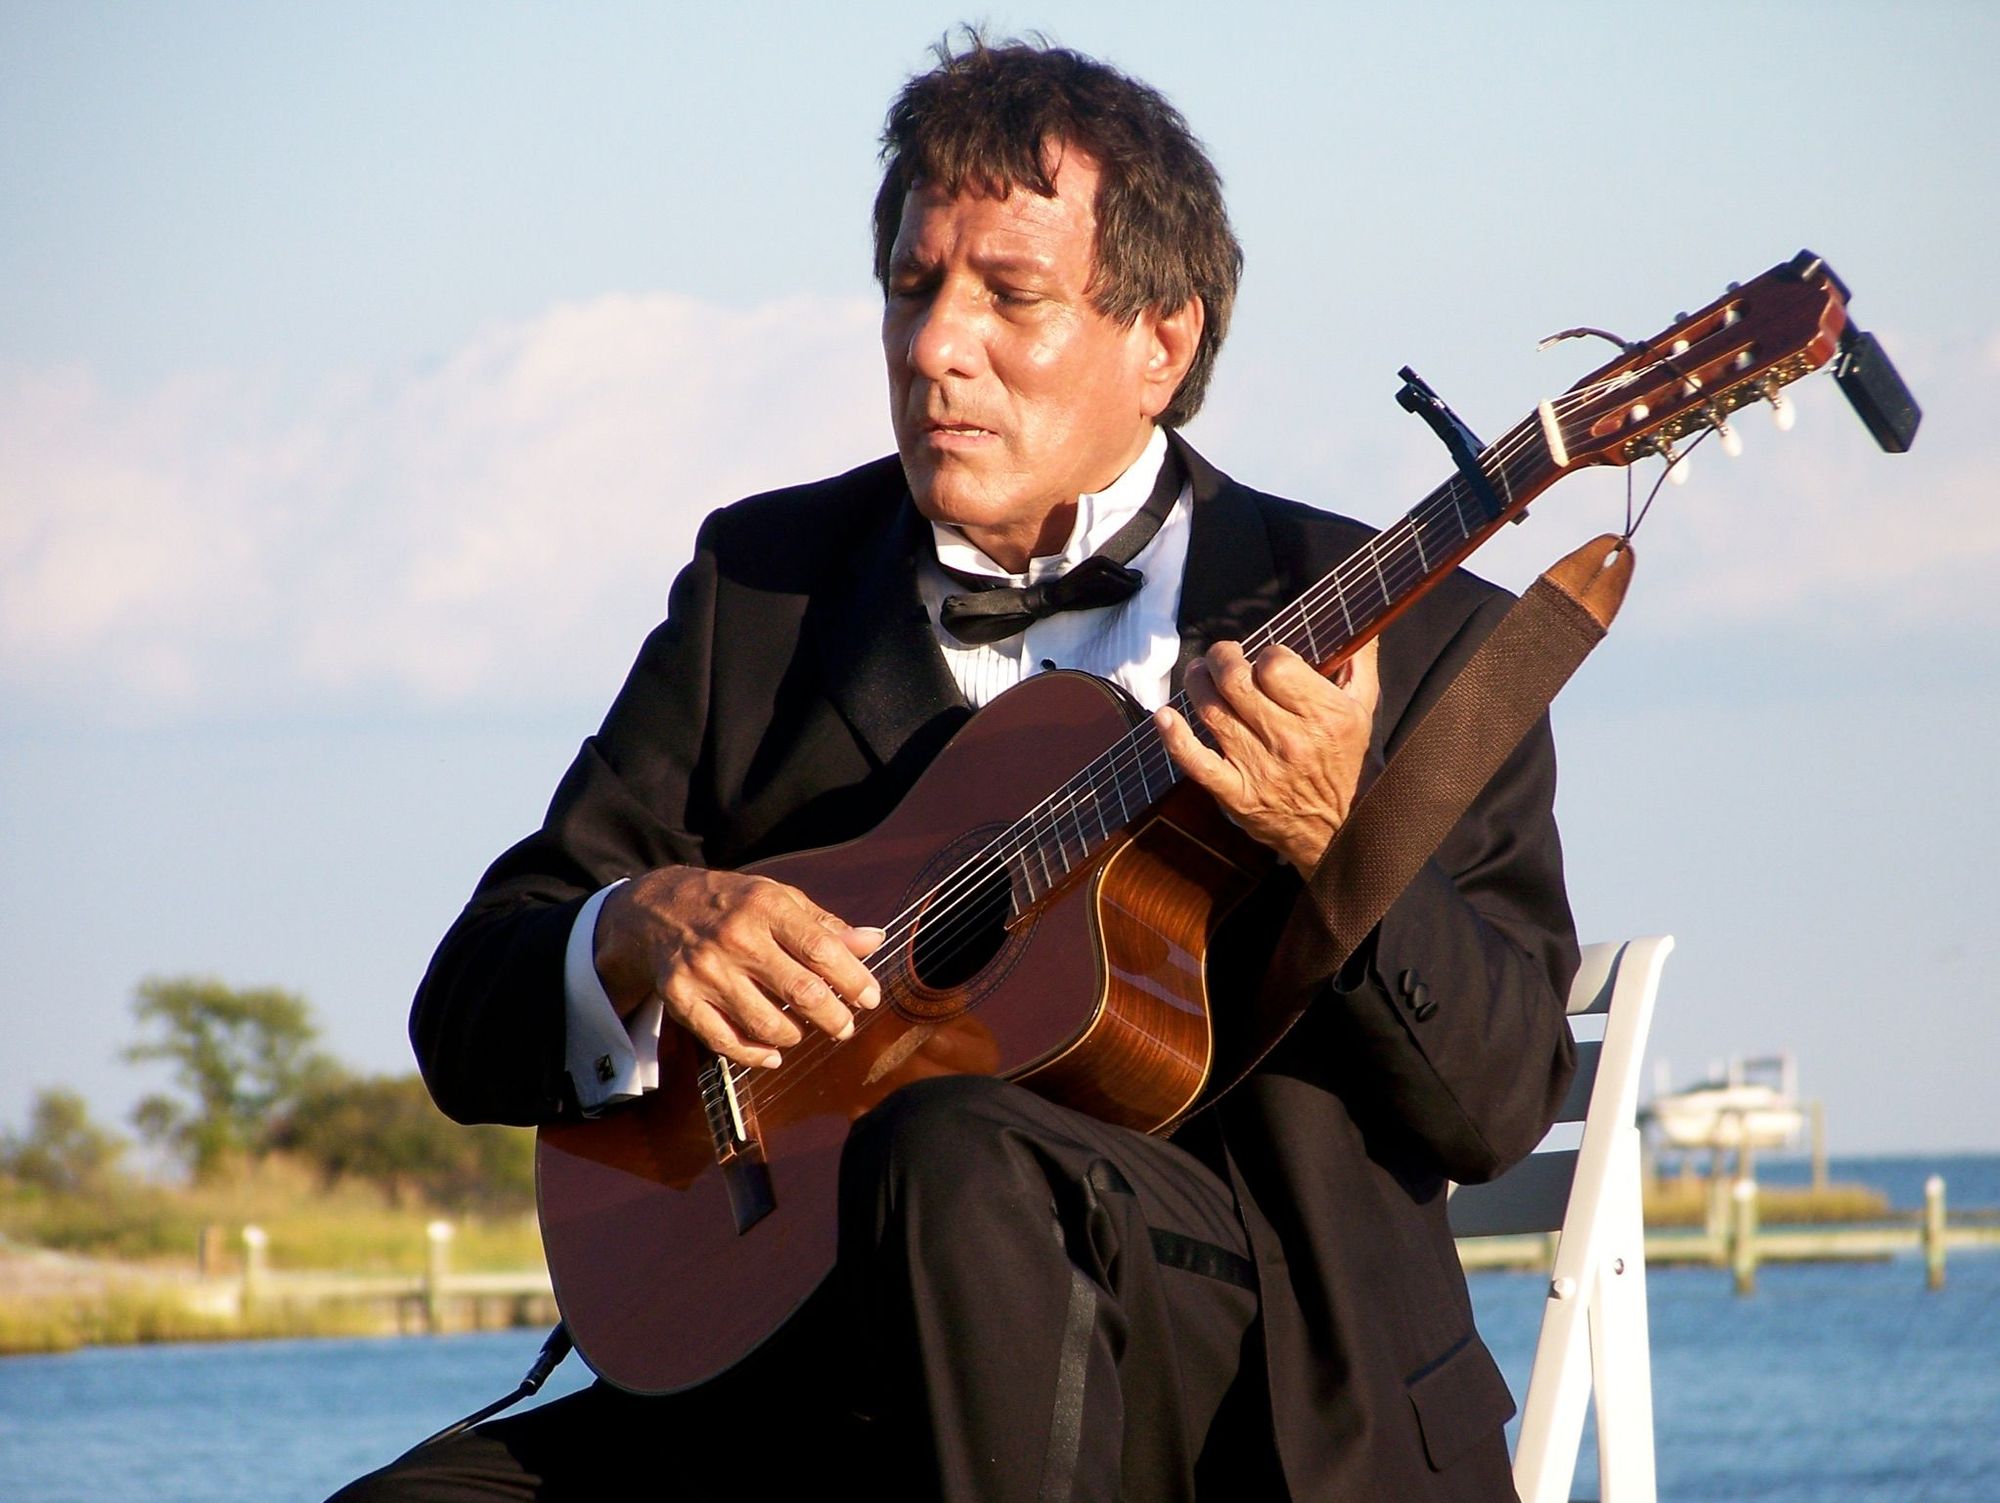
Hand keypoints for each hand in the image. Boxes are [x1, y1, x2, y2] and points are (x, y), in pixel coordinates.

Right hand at [592, 867, 883, 1069]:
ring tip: (803, 1031)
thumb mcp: (778, 900)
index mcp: (766, 906)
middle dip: (833, 1017)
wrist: (658, 909)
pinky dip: (754, 1055)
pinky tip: (773, 1054)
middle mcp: (736, 937)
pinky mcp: (680, 997)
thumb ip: (825, 925)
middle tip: (845, 1027)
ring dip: (794, 1035)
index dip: (853, 979)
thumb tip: (875, 941)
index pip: (821, 949)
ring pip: (764, 1022)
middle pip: (799, 990)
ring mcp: (705, 970)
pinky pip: (724, 1040)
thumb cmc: (734, 905)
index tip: (870, 998)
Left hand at [1153, 637, 1379, 875]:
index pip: (1276, 665)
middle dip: (1221, 657)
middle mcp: (1289, 740)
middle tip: (1222, 656)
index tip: (1265, 659)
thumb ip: (1358, 662)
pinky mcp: (1236, 794)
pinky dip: (1174, 737)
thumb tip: (1360, 623)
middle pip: (1235, 681)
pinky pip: (1196, 762)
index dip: (1265, 654)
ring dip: (1197, 683)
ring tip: (1198, 673)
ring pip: (1212, 711)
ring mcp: (1259, 768)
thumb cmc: (1347, 762)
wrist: (1341, 830)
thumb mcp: (1364, 710)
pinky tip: (1164, 716)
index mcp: (1323, 715)